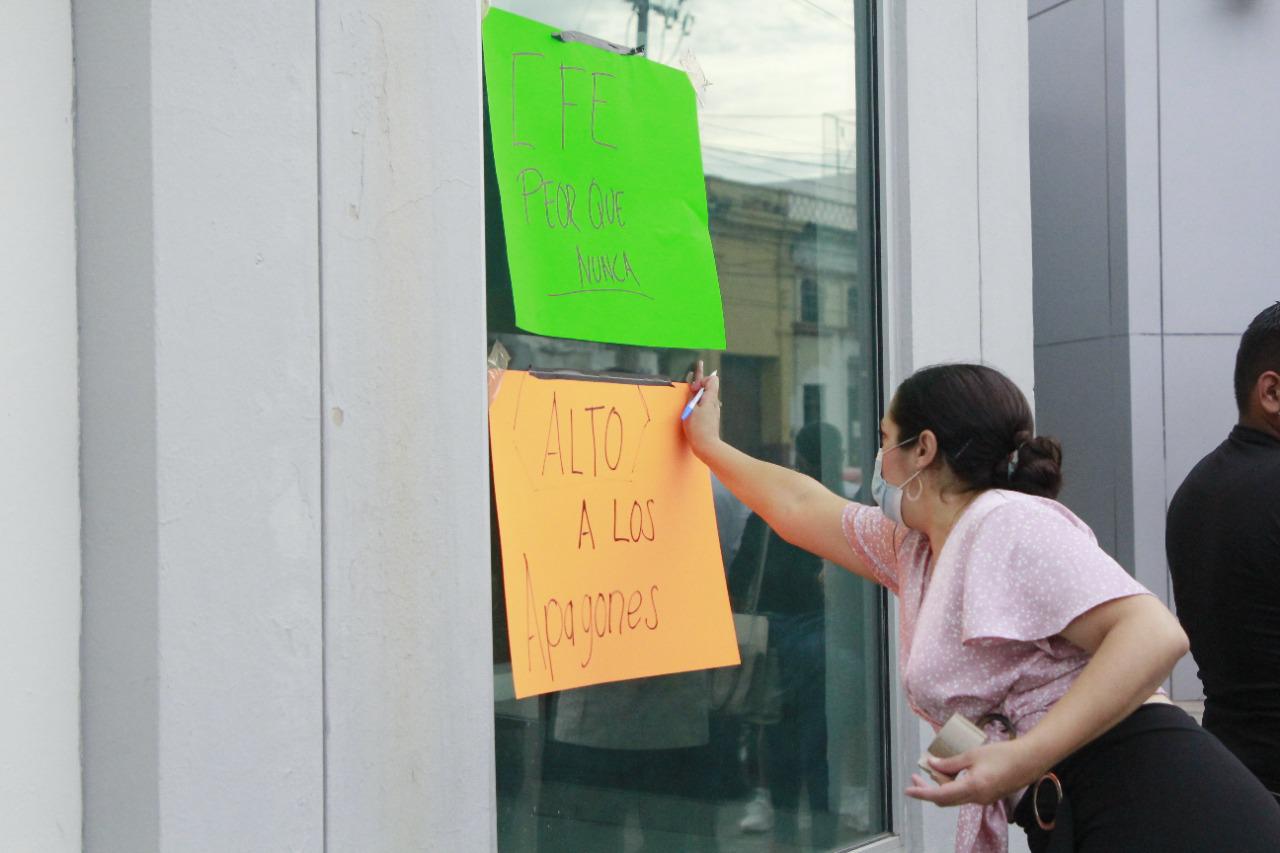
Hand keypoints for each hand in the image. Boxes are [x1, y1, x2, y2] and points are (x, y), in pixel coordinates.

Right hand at [681, 360, 721, 458]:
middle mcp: (714, 403)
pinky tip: (693, 411)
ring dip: (698, 396)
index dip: (702, 379)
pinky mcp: (711, 417)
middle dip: (699, 386)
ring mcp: (714, 410)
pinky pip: (706, 405)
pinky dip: (699, 404)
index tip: (694, 387)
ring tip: (691, 401)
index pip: (712, 379)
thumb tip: (695, 386)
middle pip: (710, 387)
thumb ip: (693, 396)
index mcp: (710, 398)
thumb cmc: (697, 428)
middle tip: (691, 390)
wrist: (706, 445)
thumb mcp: (691, 409)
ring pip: (707, 397)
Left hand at [905, 739, 1042, 807]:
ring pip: (955, 796)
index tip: (908, 790)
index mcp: (972, 788)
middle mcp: (976, 799)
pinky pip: (965, 793)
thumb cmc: (1002, 754)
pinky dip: (953, 784)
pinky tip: (950, 771)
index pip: (940, 795)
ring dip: (942, 784)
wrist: (1030, 760)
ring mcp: (983, 799)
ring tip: (934, 766)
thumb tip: (932, 764)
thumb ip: (950, 762)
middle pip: (945, 798)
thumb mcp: (973, 754)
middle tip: (916, 776)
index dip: (922, 793)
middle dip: (929, 788)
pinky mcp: (988, 795)